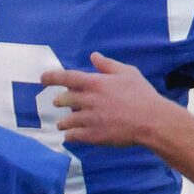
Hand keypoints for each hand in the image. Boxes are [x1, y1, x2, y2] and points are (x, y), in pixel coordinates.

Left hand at [43, 54, 169, 147]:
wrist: (151, 121)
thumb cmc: (142, 95)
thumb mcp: (127, 72)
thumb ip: (108, 65)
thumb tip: (94, 56)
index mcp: (95, 82)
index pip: (66, 77)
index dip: (52, 77)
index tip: (42, 78)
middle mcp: (89, 100)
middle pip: (64, 100)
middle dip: (59, 101)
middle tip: (58, 102)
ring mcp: (90, 119)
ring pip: (66, 121)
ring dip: (63, 122)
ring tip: (62, 124)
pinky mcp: (94, 136)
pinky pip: (74, 137)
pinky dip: (70, 136)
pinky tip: (70, 136)